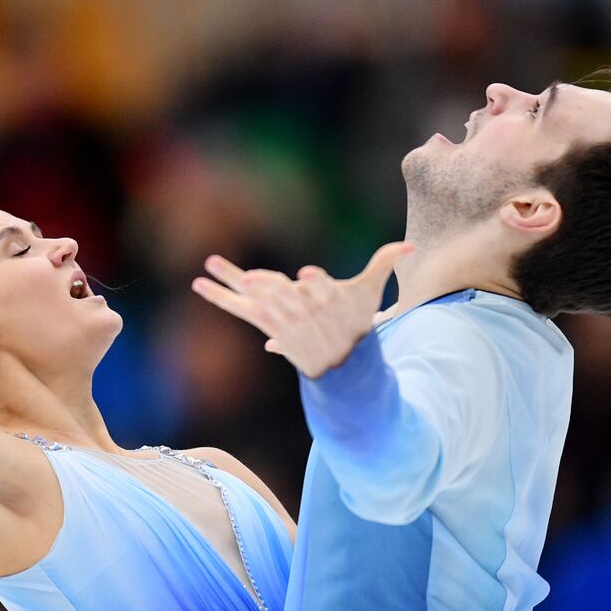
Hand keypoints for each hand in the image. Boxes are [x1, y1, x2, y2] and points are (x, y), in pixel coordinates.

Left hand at [191, 241, 413, 377]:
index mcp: (328, 301)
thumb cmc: (356, 322)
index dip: (316, 282)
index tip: (308, 274)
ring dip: (232, 284)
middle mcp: (302, 312)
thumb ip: (385, 263)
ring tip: (212, 265)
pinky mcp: (267, 325)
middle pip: (283, 295)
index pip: (322, 289)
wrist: (339, 364)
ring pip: (255, 300)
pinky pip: (240, 309)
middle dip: (267, 286)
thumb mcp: (371, 293)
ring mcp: (281, 320)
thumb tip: (409, 246)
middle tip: (249, 278)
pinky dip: (221, 297)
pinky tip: (201, 283)